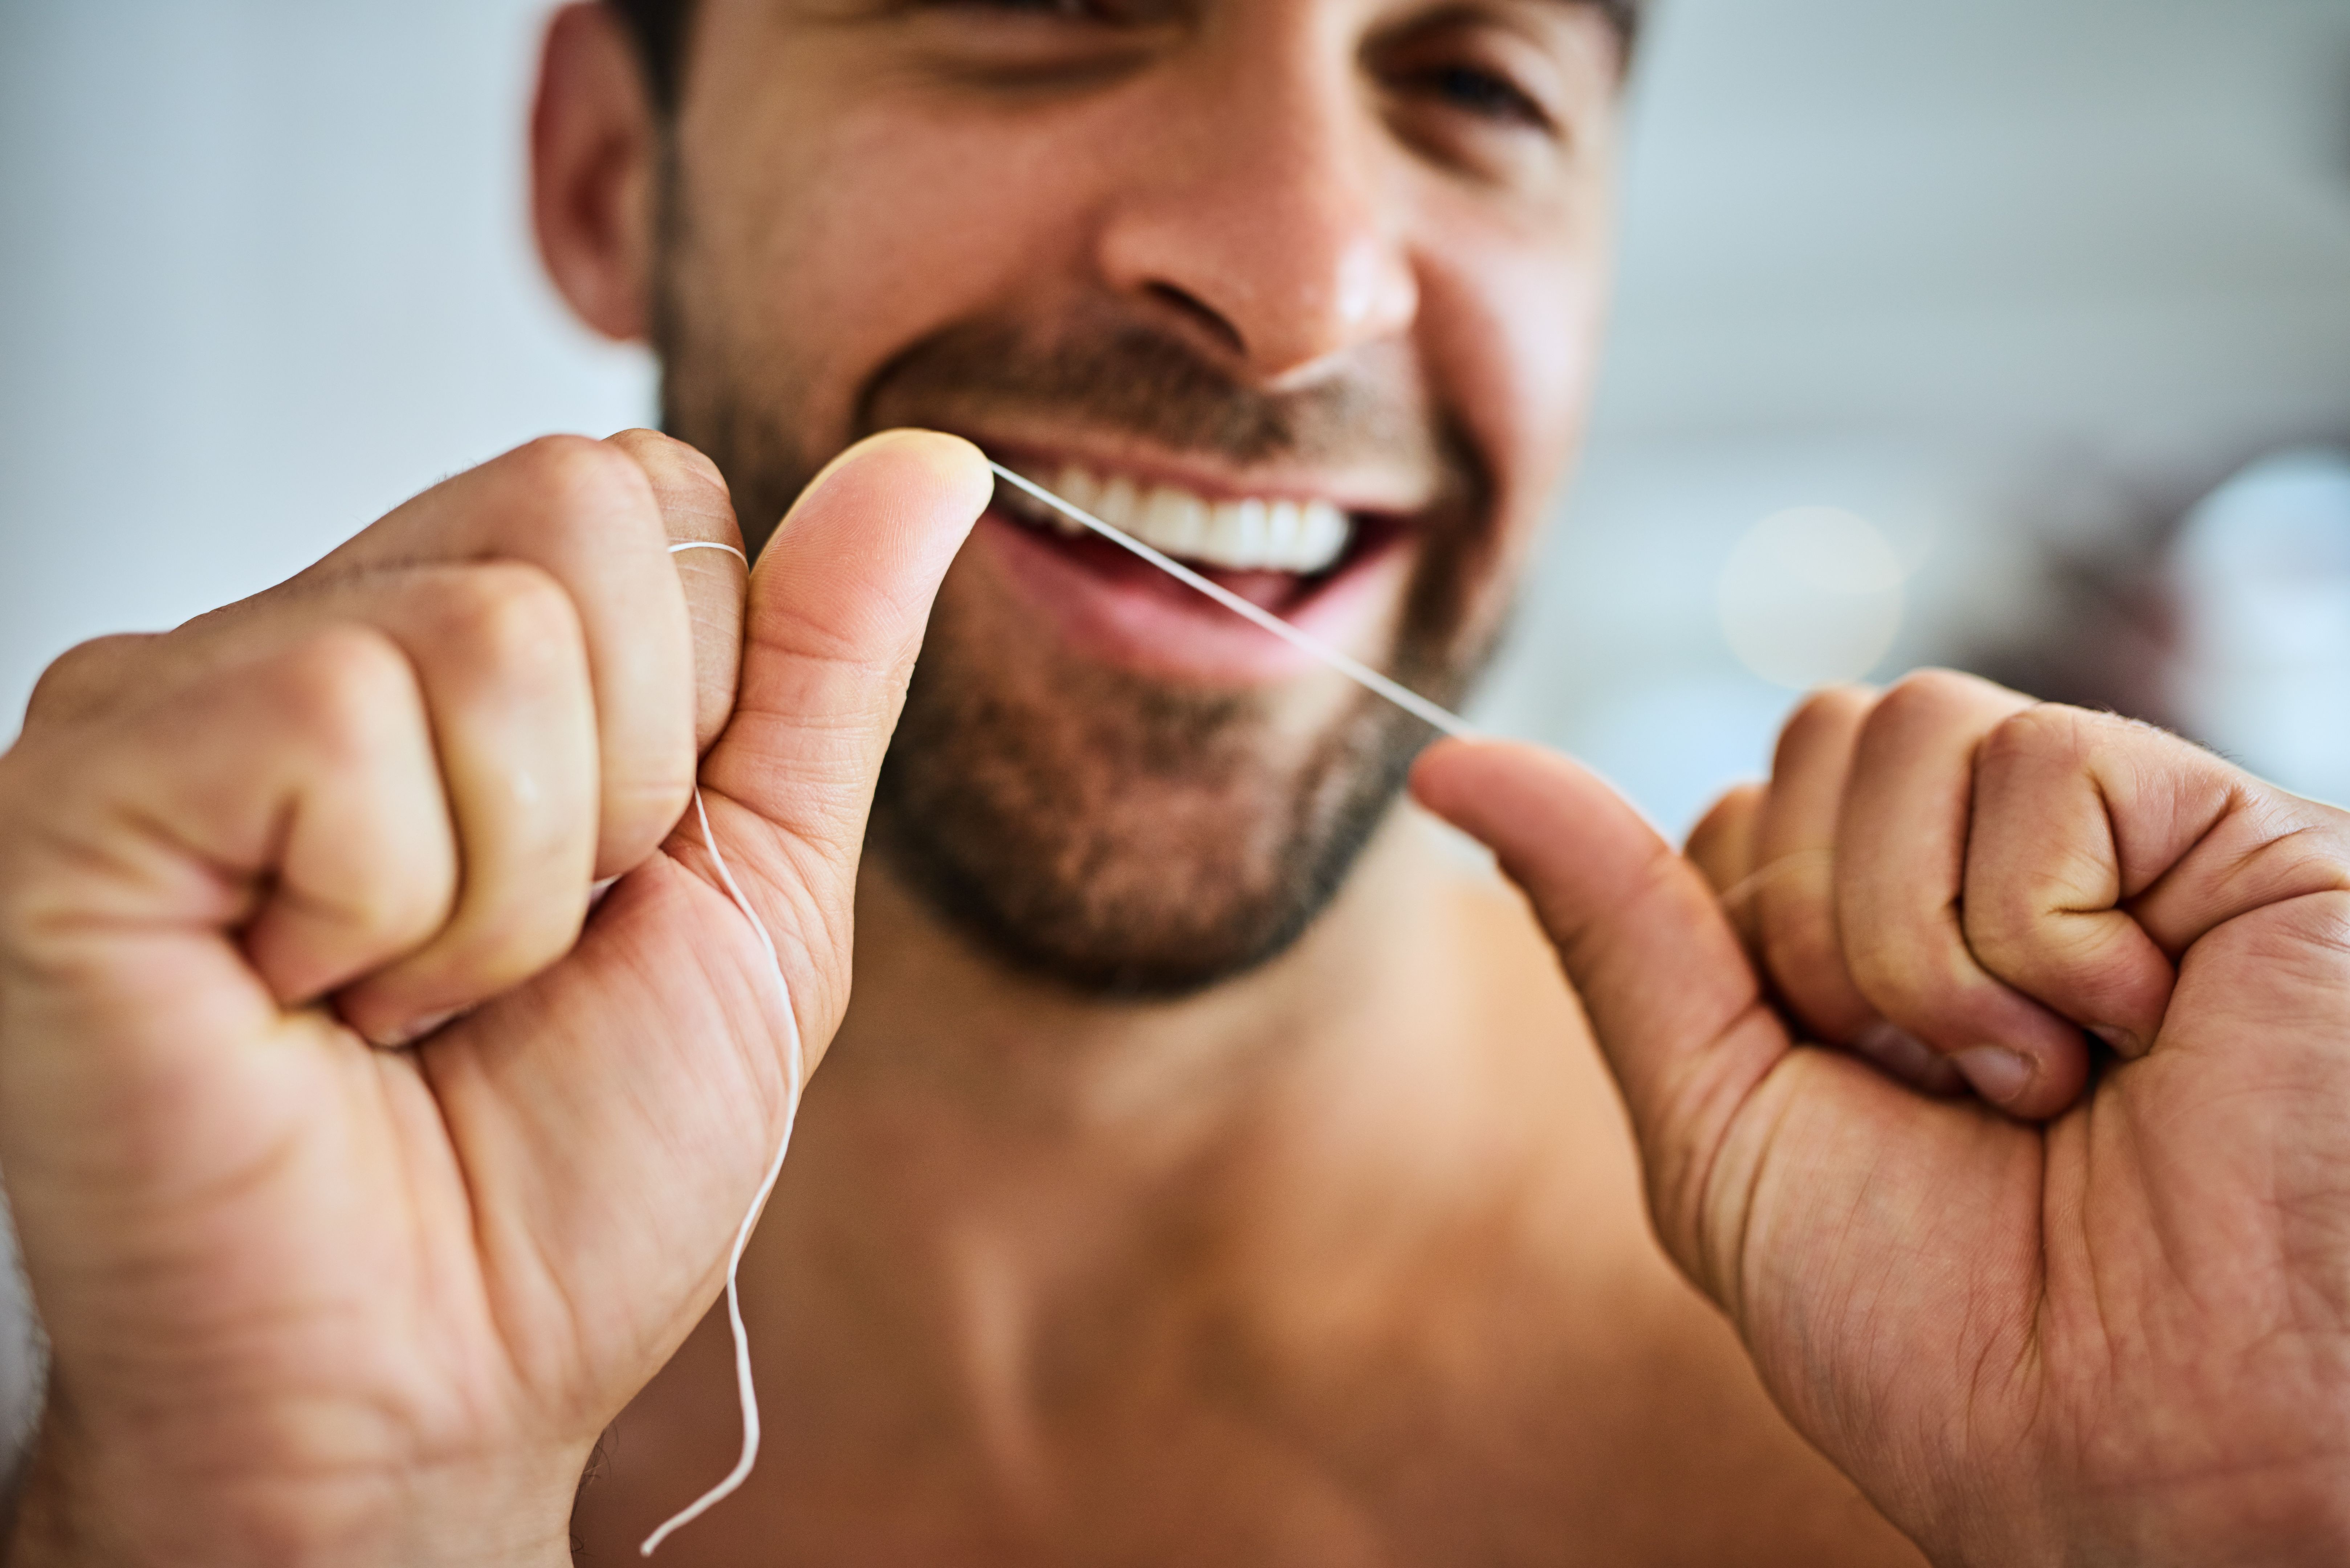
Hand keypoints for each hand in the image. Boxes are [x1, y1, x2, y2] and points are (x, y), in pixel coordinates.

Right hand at [0, 429, 990, 1563]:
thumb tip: (928, 462)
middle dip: (618, 791)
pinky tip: (305, 1002)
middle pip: (580, 512)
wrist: (444, 1373)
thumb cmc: (574, 1168)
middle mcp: (317, 636)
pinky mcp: (92, 774)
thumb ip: (828, 660)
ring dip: (508, 879)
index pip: (646, 492)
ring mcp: (185, 694)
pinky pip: (341, 719)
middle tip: (496, 956)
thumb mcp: (763, 886)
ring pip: (487, 628)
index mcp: (460, 647)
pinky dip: (386, 909)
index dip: (692, 714)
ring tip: (399, 997)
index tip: (607, 888)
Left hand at [1414, 672, 2349, 1565]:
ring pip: (1908, 728)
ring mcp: (2118, 845)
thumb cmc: (1945, 1333)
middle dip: (1820, 940)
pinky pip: (2040, 758)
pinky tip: (2135, 1036)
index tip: (1839, 1089)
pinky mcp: (2230, 834)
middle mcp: (1998, 878)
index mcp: (1885, 950)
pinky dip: (2049, 934)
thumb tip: (1451, 762)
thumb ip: (1608, 923)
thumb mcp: (1718, 1124)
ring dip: (1925, 947)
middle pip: (1811, 744)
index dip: (1747, 954)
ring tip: (2040, 1082)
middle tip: (1939, 1093)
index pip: (1737, 821)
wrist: (2154, 1448)